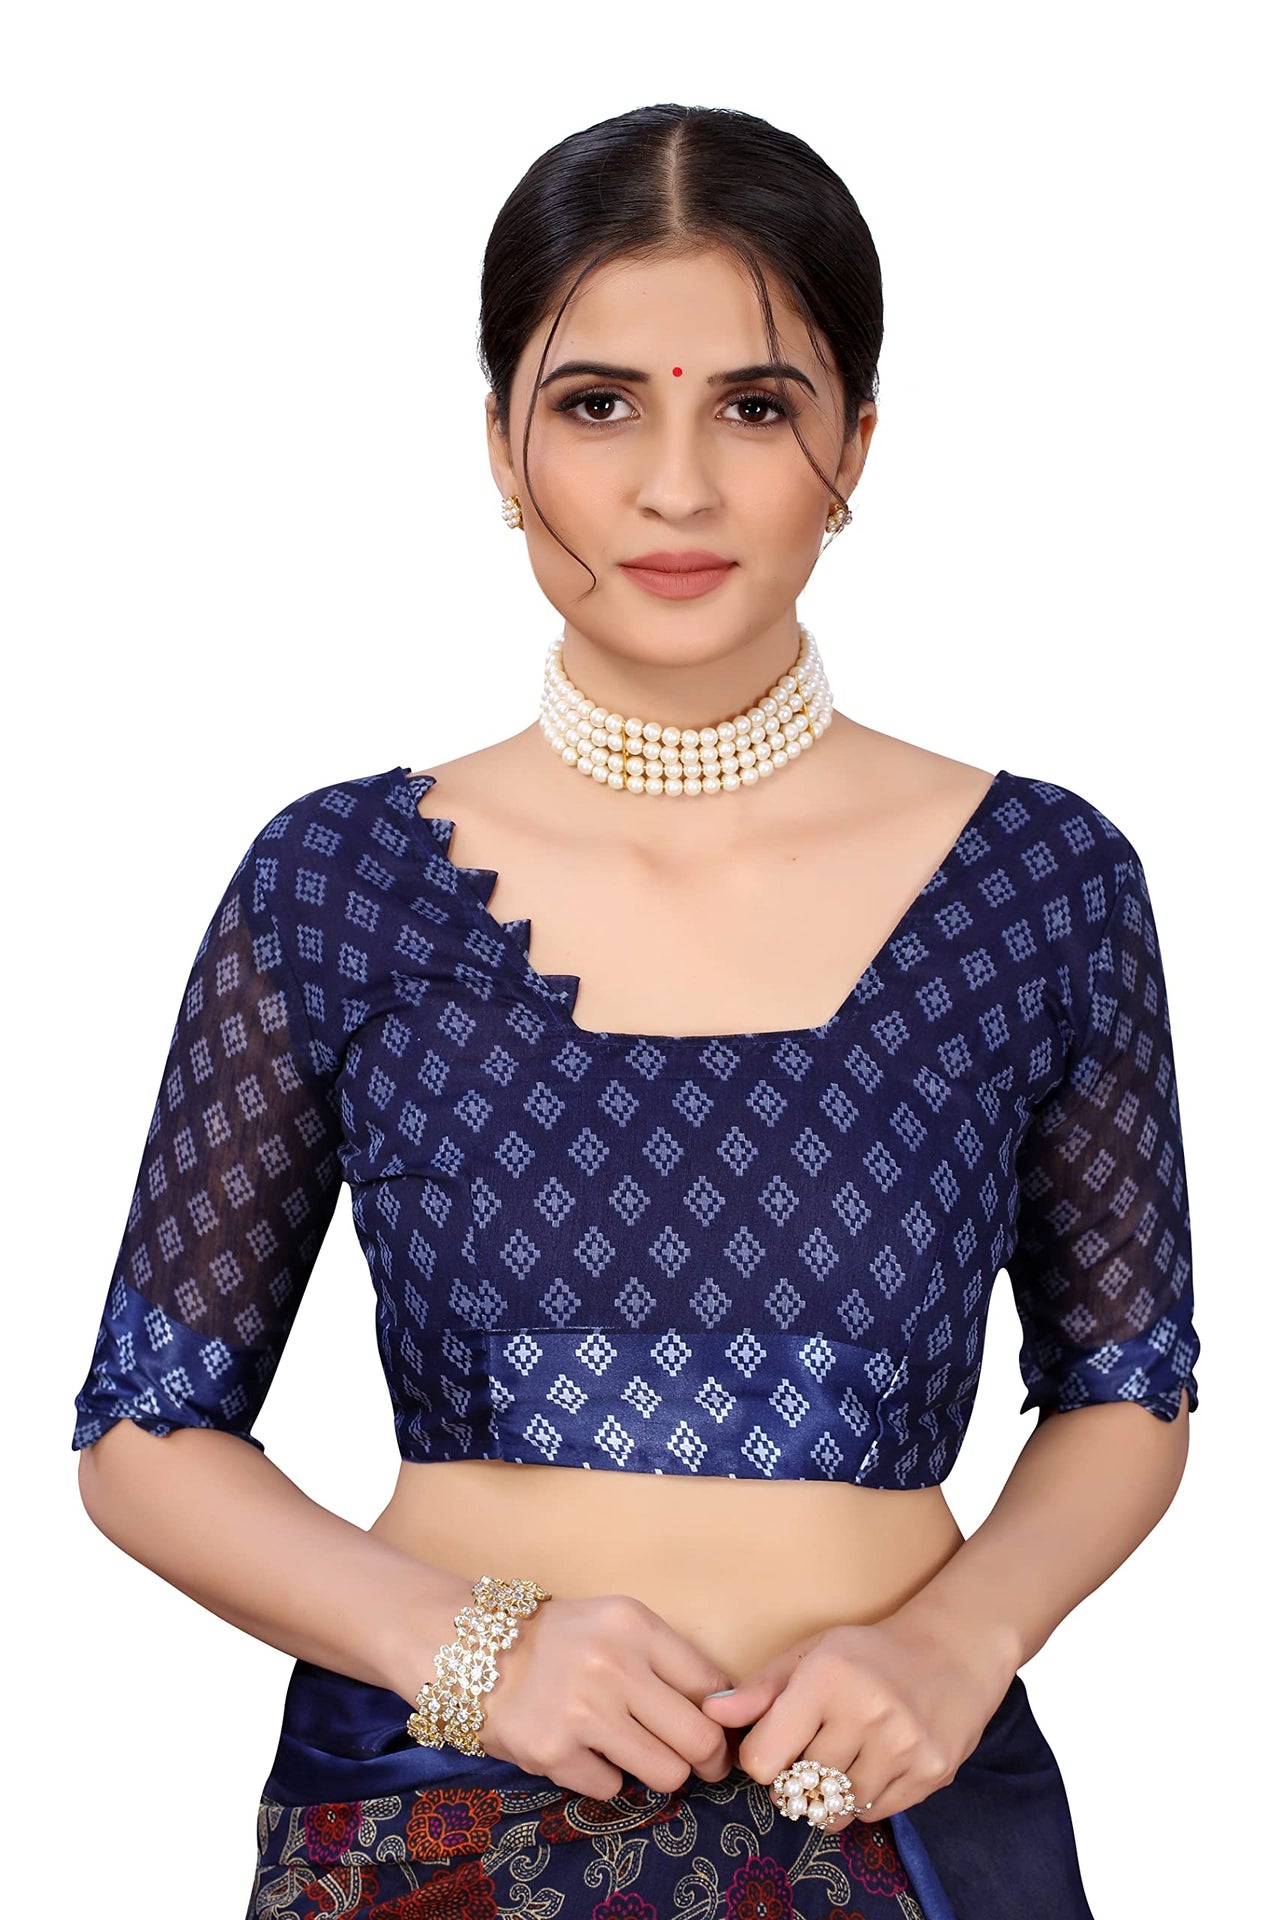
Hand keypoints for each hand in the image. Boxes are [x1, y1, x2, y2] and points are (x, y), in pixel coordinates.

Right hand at [480, 1593, 736, 1800]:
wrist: (478, 1651)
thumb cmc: (562, 1640)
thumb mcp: (617, 1625)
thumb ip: (667, 1659)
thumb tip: (727, 1710)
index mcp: (635, 1626)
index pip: (711, 1686)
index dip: (723, 1718)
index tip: (719, 1731)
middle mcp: (612, 1666)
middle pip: (700, 1738)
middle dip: (709, 1760)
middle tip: (704, 1766)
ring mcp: (582, 1712)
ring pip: (666, 1773)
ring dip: (658, 1771)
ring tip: (636, 1754)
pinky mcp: (553, 1753)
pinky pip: (610, 1787)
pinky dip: (603, 1776)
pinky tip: (584, 1751)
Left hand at [699, 1607, 1018, 1827]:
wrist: (953, 1650)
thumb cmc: (869, 1653)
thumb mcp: (811, 1654)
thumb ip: (760, 1690)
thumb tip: (709, 1714)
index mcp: (826, 1677)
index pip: (763, 1760)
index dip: (761, 1759)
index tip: (773, 1748)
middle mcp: (867, 1712)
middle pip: (800, 1787)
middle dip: (795, 1779)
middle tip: (810, 1754)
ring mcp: (904, 1746)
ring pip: (837, 1809)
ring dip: (829, 1796)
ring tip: (840, 1761)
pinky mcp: (932, 1773)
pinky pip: (875, 1813)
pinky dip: (864, 1800)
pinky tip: (872, 1765)